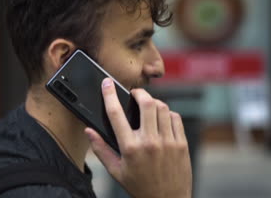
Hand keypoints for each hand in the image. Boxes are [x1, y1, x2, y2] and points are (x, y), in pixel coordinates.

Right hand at [85, 78, 191, 197]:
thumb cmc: (140, 187)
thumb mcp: (116, 171)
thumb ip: (100, 149)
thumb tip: (89, 131)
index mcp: (130, 148)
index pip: (116, 114)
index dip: (109, 95)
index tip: (107, 83)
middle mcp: (150, 142)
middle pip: (146, 103)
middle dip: (138, 93)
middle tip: (134, 94)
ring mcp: (168, 142)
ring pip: (162, 108)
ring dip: (153, 102)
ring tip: (148, 107)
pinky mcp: (181, 144)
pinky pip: (175, 118)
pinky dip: (167, 114)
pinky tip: (161, 119)